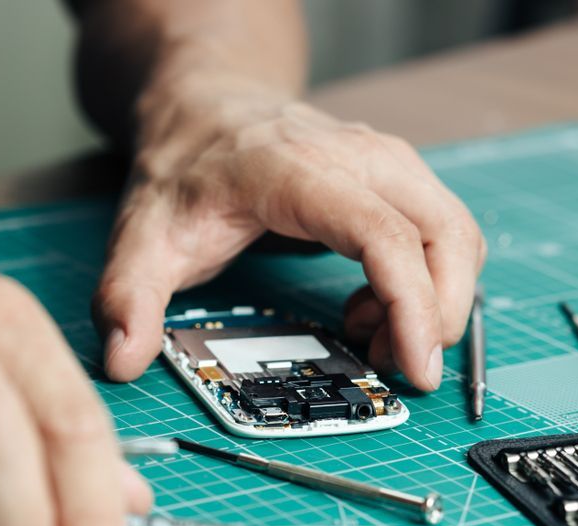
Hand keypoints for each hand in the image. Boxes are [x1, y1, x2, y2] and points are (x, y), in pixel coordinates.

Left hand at [92, 78, 485, 389]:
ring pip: (456, 234)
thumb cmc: (188, 167)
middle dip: (441, 314)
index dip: (413, 306)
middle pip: (446, 235)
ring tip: (370, 334)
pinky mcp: (398, 177)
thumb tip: (121, 360)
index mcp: (301, 171)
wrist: (207, 107)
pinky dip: (427, 281)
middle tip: (397, 366)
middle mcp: (360, 157)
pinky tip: (368, 304)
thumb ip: (128, 297)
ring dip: (436, 299)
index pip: (385, 236)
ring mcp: (387, 163)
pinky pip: (443, 234)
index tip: (414, 366)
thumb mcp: (142, 233)